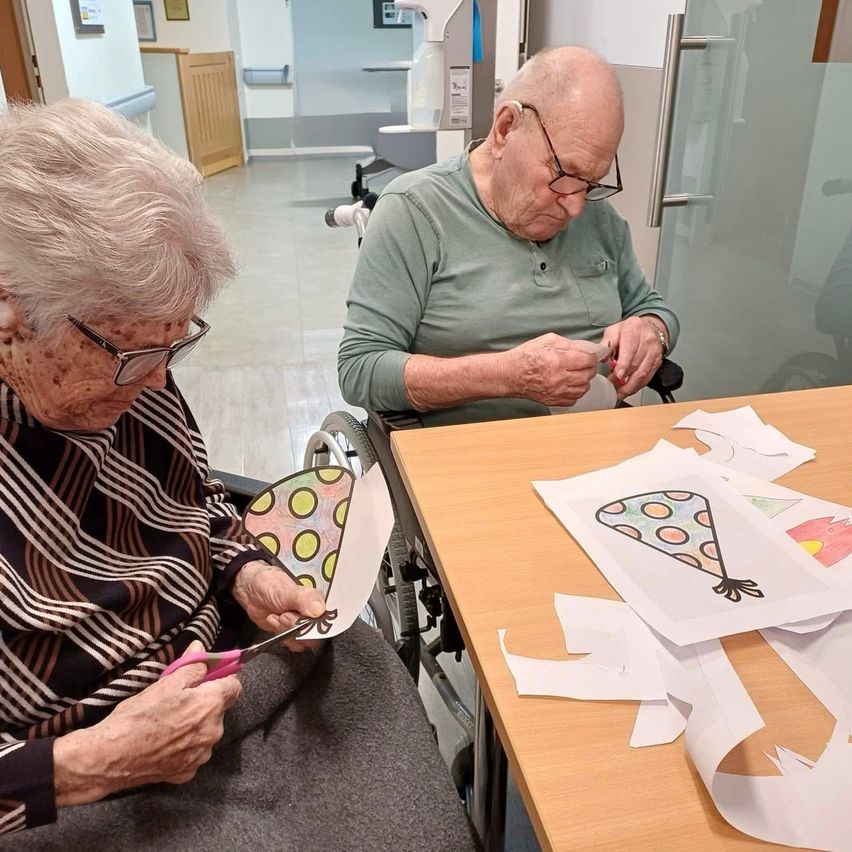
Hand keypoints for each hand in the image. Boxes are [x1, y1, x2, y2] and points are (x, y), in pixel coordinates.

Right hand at [54, 640, 241, 804]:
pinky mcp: (188, 772)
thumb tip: (202, 649)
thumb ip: (191, 666)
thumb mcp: (166, 683)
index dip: (224, 679)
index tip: (211, 677)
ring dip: (196, 726)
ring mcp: (202, 755)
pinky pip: (194, 753)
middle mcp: (214, 732)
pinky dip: (185, 746)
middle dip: (205, 703)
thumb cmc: (139, 715)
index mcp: (211, 705)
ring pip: (207, 732)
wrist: (111, 757)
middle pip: (219, 710)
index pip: (234, 687)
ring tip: (169, 723)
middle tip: (181, 700)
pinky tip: (165, 743)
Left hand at [231, 561, 325, 650]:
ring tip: (277, 616)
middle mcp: (315, 616)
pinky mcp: (293, 634)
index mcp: (320, 602)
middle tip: (283, 615)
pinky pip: (294, 644)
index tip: (300, 618)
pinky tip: (274, 621)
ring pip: (304, 641)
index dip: (315, 624)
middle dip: (296, 627)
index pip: (330, 621)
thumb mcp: (287, 590)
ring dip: (287, 631)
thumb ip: (304, 599)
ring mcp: (304, 626)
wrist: (251, 591)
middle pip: (316, 634)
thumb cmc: (271, 584)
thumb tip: (319, 610)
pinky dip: (282, 636)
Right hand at [504, 333, 600, 406]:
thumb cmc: (525, 356)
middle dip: (590, 368)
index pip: (587, 360)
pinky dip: (575, 392)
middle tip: (585, 364)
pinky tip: (570, 385)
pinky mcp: (553, 401)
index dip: (592, 357)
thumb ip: (567, 343)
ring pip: (583, 389)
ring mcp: (556, 392)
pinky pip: (574, 400)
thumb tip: (584, 348)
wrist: (510, 374)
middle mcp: (558, 378)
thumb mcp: (546, 340)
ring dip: (584, 381)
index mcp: (557, 360)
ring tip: (577, 374)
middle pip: (588, 375)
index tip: (590, 356)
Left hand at [603, 316, 665, 397]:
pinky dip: (637, 386)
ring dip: (630, 386)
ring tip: (619, 392)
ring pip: (643, 373)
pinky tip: (628, 390)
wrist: (646, 328)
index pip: (630, 349)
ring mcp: (654, 351)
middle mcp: (647, 339)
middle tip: (612, 385)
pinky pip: (648, 377)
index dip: (623, 364)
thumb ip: (606, 344)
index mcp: (634, 328)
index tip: (617, 375)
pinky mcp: (657, 361)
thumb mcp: (613, 331)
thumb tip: (601, 357)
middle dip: (623, 378)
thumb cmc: (627, 331)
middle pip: (636, 363)